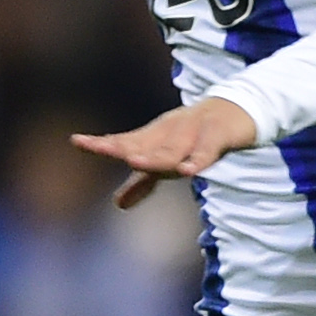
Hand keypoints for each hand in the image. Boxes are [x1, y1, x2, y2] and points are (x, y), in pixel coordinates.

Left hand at [73, 95, 259, 208]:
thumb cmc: (195, 137)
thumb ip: (143, 182)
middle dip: (123, 146)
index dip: (104, 143)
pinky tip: (189, 170)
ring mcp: (195, 129)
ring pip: (173, 147)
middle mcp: (170, 131)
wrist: (237, 111)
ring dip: (156, 155)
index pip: (126, 141)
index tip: (78, 142)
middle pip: (145, 143)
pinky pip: (208, 148)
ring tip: (136, 163)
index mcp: (155, 137)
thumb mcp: (167, 161)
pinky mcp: (219, 133)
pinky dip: (198, 158)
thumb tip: (118, 204)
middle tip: (101, 148)